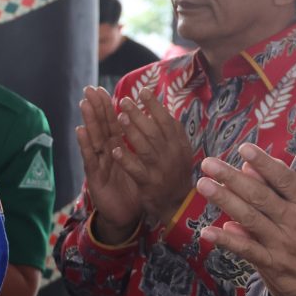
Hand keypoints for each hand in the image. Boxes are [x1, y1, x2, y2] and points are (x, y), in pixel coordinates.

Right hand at [76, 86, 140, 241]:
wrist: (125, 215)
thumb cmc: (132, 188)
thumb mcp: (139, 166)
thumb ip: (140, 149)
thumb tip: (151, 129)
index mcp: (118, 149)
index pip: (113, 124)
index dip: (109, 107)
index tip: (104, 89)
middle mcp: (107, 154)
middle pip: (102, 127)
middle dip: (96, 108)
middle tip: (89, 89)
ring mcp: (100, 164)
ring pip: (95, 139)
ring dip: (89, 120)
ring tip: (84, 103)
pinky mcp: (96, 177)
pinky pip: (91, 159)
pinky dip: (85, 145)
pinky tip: (80, 131)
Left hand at [110, 86, 194, 224]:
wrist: (177, 204)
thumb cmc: (175, 171)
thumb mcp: (180, 150)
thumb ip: (173, 132)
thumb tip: (162, 108)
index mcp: (178, 144)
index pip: (166, 121)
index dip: (155, 106)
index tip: (143, 91)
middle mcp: (171, 155)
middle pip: (154, 131)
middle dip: (139, 115)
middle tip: (124, 101)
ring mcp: (160, 169)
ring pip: (145, 148)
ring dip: (132, 132)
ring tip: (119, 118)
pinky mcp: (149, 184)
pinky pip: (136, 170)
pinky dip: (126, 160)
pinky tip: (115, 150)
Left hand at [196, 134, 295, 295]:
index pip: (283, 178)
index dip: (263, 163)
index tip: (244, 149)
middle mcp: (293, 220)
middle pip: (259, 196)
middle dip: (232, 178)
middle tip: (209, 163)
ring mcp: (280, 243)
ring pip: (249, 219)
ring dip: (225, 201)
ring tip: (203, 185)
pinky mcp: (272, 263)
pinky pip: (247, 251)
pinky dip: (227, 241)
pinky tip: (208, 231)